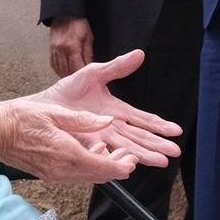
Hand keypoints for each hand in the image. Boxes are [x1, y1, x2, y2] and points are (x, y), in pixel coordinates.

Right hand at [0, 96, 139, 185]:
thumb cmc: (20, 119)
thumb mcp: (55, 113)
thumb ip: (84, 120)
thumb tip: (107, 121)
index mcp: (67, 153)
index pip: (104, 169)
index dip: (123, 166)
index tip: (133, 157)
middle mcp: (62, 170)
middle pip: (100, 177)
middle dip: (118, 168)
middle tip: (129, 155)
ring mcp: (54, 175)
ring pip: (89, 178)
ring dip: (103, 168)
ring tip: (112, 153)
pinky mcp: (48, 175)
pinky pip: (75, 176)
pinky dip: (88, 168)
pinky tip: (90, 153)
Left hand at [41, 49, 180, 168]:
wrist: (43, 105)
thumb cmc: (67, 91)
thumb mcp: (94, 73)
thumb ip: (117, 67)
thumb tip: (139, 54)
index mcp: (117, 111)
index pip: (143, 120)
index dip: (159, 125)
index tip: (176, 130)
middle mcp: (112, 128)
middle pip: (139, 137)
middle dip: (157, 145)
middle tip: (174, 152)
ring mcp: (100, 138)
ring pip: (126, 148)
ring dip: (144, 155)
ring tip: (160, 161)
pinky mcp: (87, 145)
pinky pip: (104, 154)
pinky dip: (116, 159)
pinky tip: (129, 166)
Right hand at [48, 16, 94, 77]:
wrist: (64, 13)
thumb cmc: (78, 22)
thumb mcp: (88, 36)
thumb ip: (88, 53)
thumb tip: (90, 66)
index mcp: (72, 46)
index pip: (77, 67)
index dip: (82, 75)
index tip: (87, 80)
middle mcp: (61, 49)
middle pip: (67, 70)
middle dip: (74, 78)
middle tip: (80, 83)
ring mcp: (54, 49)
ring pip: (59, 68)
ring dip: (66, 75)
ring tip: (72, 80)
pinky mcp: (50, 48)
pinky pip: (53, 63)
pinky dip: (58, 70)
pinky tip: (63, 72)